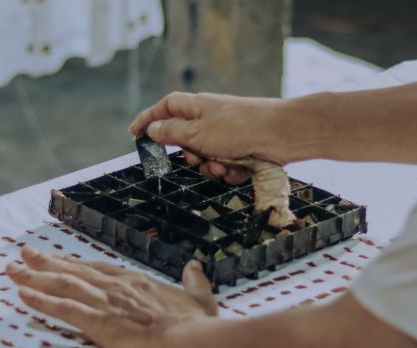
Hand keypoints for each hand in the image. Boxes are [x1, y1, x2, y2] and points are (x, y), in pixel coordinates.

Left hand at [5, 245, 217, 347]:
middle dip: (45, 262)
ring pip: (63, 285)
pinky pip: (63, 309)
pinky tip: (23, 295)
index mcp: (136, 282)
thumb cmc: (194, 323)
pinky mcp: (97, 322)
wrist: (187, 340)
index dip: (74, 263)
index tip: (57, 257)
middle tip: (23, 254)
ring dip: (35, 277)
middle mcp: (115, 287)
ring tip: (12, 270)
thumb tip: (194, 266)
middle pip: (74, 271)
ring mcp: (105, 302)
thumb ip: (194, 281)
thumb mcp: (199, 297)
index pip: (97, 268)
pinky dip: (41, 302)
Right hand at [129, 92, 294, 183]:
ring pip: (207, 158)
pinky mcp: (242, 150)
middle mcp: (211, 118)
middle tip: (198, 158)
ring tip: (225, 166)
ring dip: (212, 167)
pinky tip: (241, 169)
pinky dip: (231, 171)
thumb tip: (152, 129)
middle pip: (186, 140)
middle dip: (191, 156)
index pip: (165, 108)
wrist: (282, 135)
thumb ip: (172, 133)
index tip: (134, 134)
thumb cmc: (239, 128)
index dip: (149, 119)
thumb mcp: (198, 133)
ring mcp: (228, 135)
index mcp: (196, 107)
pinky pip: (226, 166)